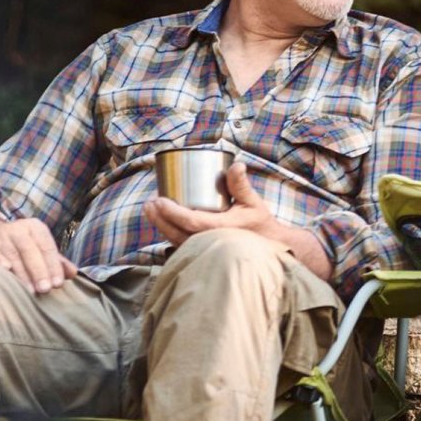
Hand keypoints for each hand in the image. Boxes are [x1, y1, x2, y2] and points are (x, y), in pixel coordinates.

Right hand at [0, 217, 77, 293]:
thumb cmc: (21, 247)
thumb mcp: (40, 249)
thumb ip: (56, 262)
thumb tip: (73, 273)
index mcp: (35, 227)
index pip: (47, 246)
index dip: (53, 265)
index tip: (57, 284)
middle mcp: (18, 228)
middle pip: (30, 250)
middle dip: (39, 271)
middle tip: (45, 289)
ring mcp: (1, 235)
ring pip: (13, 255)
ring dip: (22, 274)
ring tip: (30, 291)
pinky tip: (5, 270)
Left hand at [144, 162, 279, 244]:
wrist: (271, 249)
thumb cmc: (260, 224)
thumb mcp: (253, 202)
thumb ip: (241, 185)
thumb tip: (237, 165)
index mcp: (223, 230)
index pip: (192, 223)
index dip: (173, 212)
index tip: (159, 200)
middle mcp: (212, 244)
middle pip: (178, 234)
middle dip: (160, 218)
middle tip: (149, 203)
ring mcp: (207, 252)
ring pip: (177, 241)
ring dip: (161, 226)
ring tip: (150, 210)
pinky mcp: (205, 254)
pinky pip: (182, 245)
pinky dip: (169, 234)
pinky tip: (161, 222)